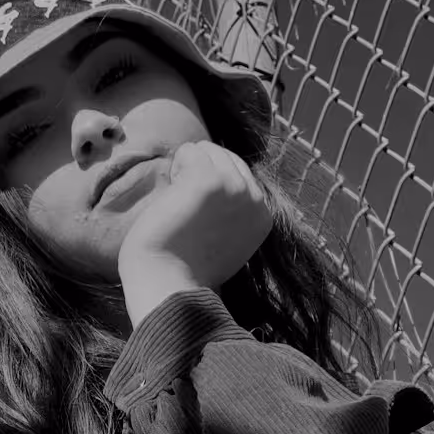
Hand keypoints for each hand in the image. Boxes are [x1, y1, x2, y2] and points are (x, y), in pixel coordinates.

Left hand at [117, 141, 273, 325]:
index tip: (200, 218)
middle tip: (185, 211)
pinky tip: (172, 196)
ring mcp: (235, 187)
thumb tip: (223, 183)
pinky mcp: (210, 179)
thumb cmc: (186, 268)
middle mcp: (255, 199)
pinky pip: (190, 150)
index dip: (212, 187)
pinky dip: (176, 166)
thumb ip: (233, 212)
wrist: (169, 284)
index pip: (239, 172)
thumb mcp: (227, 240)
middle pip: (225, 156)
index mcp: (263, 216)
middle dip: (201, 173)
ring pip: (208, 149)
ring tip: (179, 204)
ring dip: (187, 169)